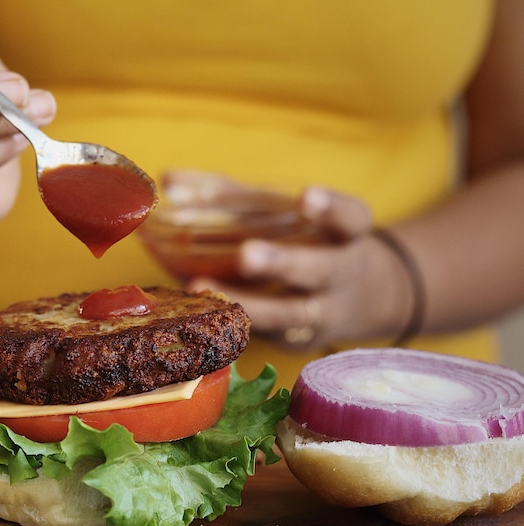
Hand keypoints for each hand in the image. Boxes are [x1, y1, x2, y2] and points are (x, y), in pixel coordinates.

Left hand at [163, 171, 412, 349]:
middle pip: (317, 270)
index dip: (330, 208)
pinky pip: (264, 334)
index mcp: (345, 235)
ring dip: (245, 303)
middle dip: (282, 263)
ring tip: (200, 287)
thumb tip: (169, 179)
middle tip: (247, 255)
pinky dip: (230, 322)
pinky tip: (195, 310)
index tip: (306, 195)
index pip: (349, 219)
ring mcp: (320, 315)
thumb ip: (234, 194)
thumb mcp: (290, 214)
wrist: (361, 299)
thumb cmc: (308, 242)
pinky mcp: (296, 341)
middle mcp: (339, 276)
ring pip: (288, 314)